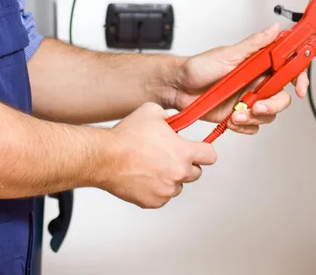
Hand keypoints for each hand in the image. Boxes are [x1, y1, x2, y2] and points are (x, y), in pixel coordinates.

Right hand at [102, 102, 216, 208]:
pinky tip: (144, 176)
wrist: (105, 157)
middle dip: (186, 164)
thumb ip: (170, 117)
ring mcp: (166, 190)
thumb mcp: (152, 112)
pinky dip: (156, 189)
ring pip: (178, 186)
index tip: (198, 150)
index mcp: (183, 152)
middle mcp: (178, 174)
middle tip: (170, 156)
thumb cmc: (126, 137)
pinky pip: (162, 197)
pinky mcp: (153, 202)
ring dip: (171, 178)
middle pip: (196, 173)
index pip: (210, 156)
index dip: (204, 150)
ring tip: (153, 166)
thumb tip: (173, 121)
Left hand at [171, 24, 308, 134]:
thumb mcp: (228, 54)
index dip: (298, 78)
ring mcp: (247, 99)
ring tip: (236, 114)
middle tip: (257, 106)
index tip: (299, 88)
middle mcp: (256, 82)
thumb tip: (275, 29)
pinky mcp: (238, 115)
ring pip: (268, 114)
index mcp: (258, 64)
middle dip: (272, 105)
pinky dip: (244, 126)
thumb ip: (255, 44)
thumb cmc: (199, 67)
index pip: (287, 69)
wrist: (178, 87)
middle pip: (281, 97)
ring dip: (254, 117)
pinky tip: (231, 120)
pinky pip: (253, 126)